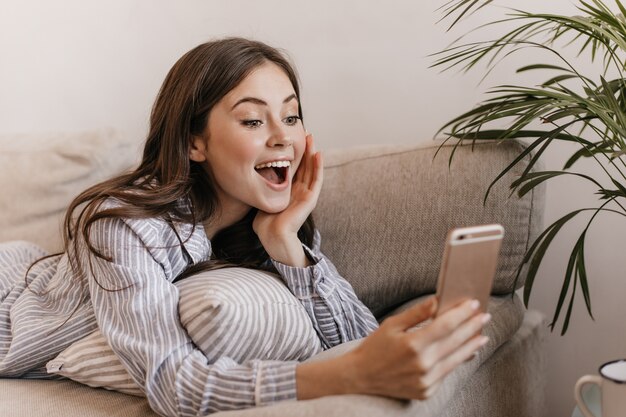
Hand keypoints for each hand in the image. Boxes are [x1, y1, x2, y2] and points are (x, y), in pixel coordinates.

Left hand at [253, 134, 322, 265]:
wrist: (273, 236)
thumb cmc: (265, 224)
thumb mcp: (263, 200)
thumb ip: (261, 190)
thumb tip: (248, 179)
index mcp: (290, 192)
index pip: (295, 170)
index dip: (295, 156)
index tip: (293, 141)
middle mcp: (300, 192)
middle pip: (305, 167)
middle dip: (305, 151)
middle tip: (306, 134)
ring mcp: (306, 195)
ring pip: (312, 170)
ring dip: (313, 154)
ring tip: (312, 139)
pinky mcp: (310, 199)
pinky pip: (316, 180)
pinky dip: (318, 167)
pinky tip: (318, 154)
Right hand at [344, 297, 489, 399]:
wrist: (361, 376)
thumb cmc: (375, 347)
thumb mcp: (392, 324)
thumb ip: (417, 313)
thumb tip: (438, 300)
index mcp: (413, 344)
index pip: (446, 325)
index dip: (462, 313)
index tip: (473, 303)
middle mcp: (422, 364)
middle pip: (456, 341)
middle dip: (473, 326)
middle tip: (485, 315)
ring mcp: (426, 380)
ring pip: (456, 359)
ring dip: (471, 345)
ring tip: (482, 335)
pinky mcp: (426, 391)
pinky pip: (447, 372)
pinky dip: (458, 360)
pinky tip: (465, 352)